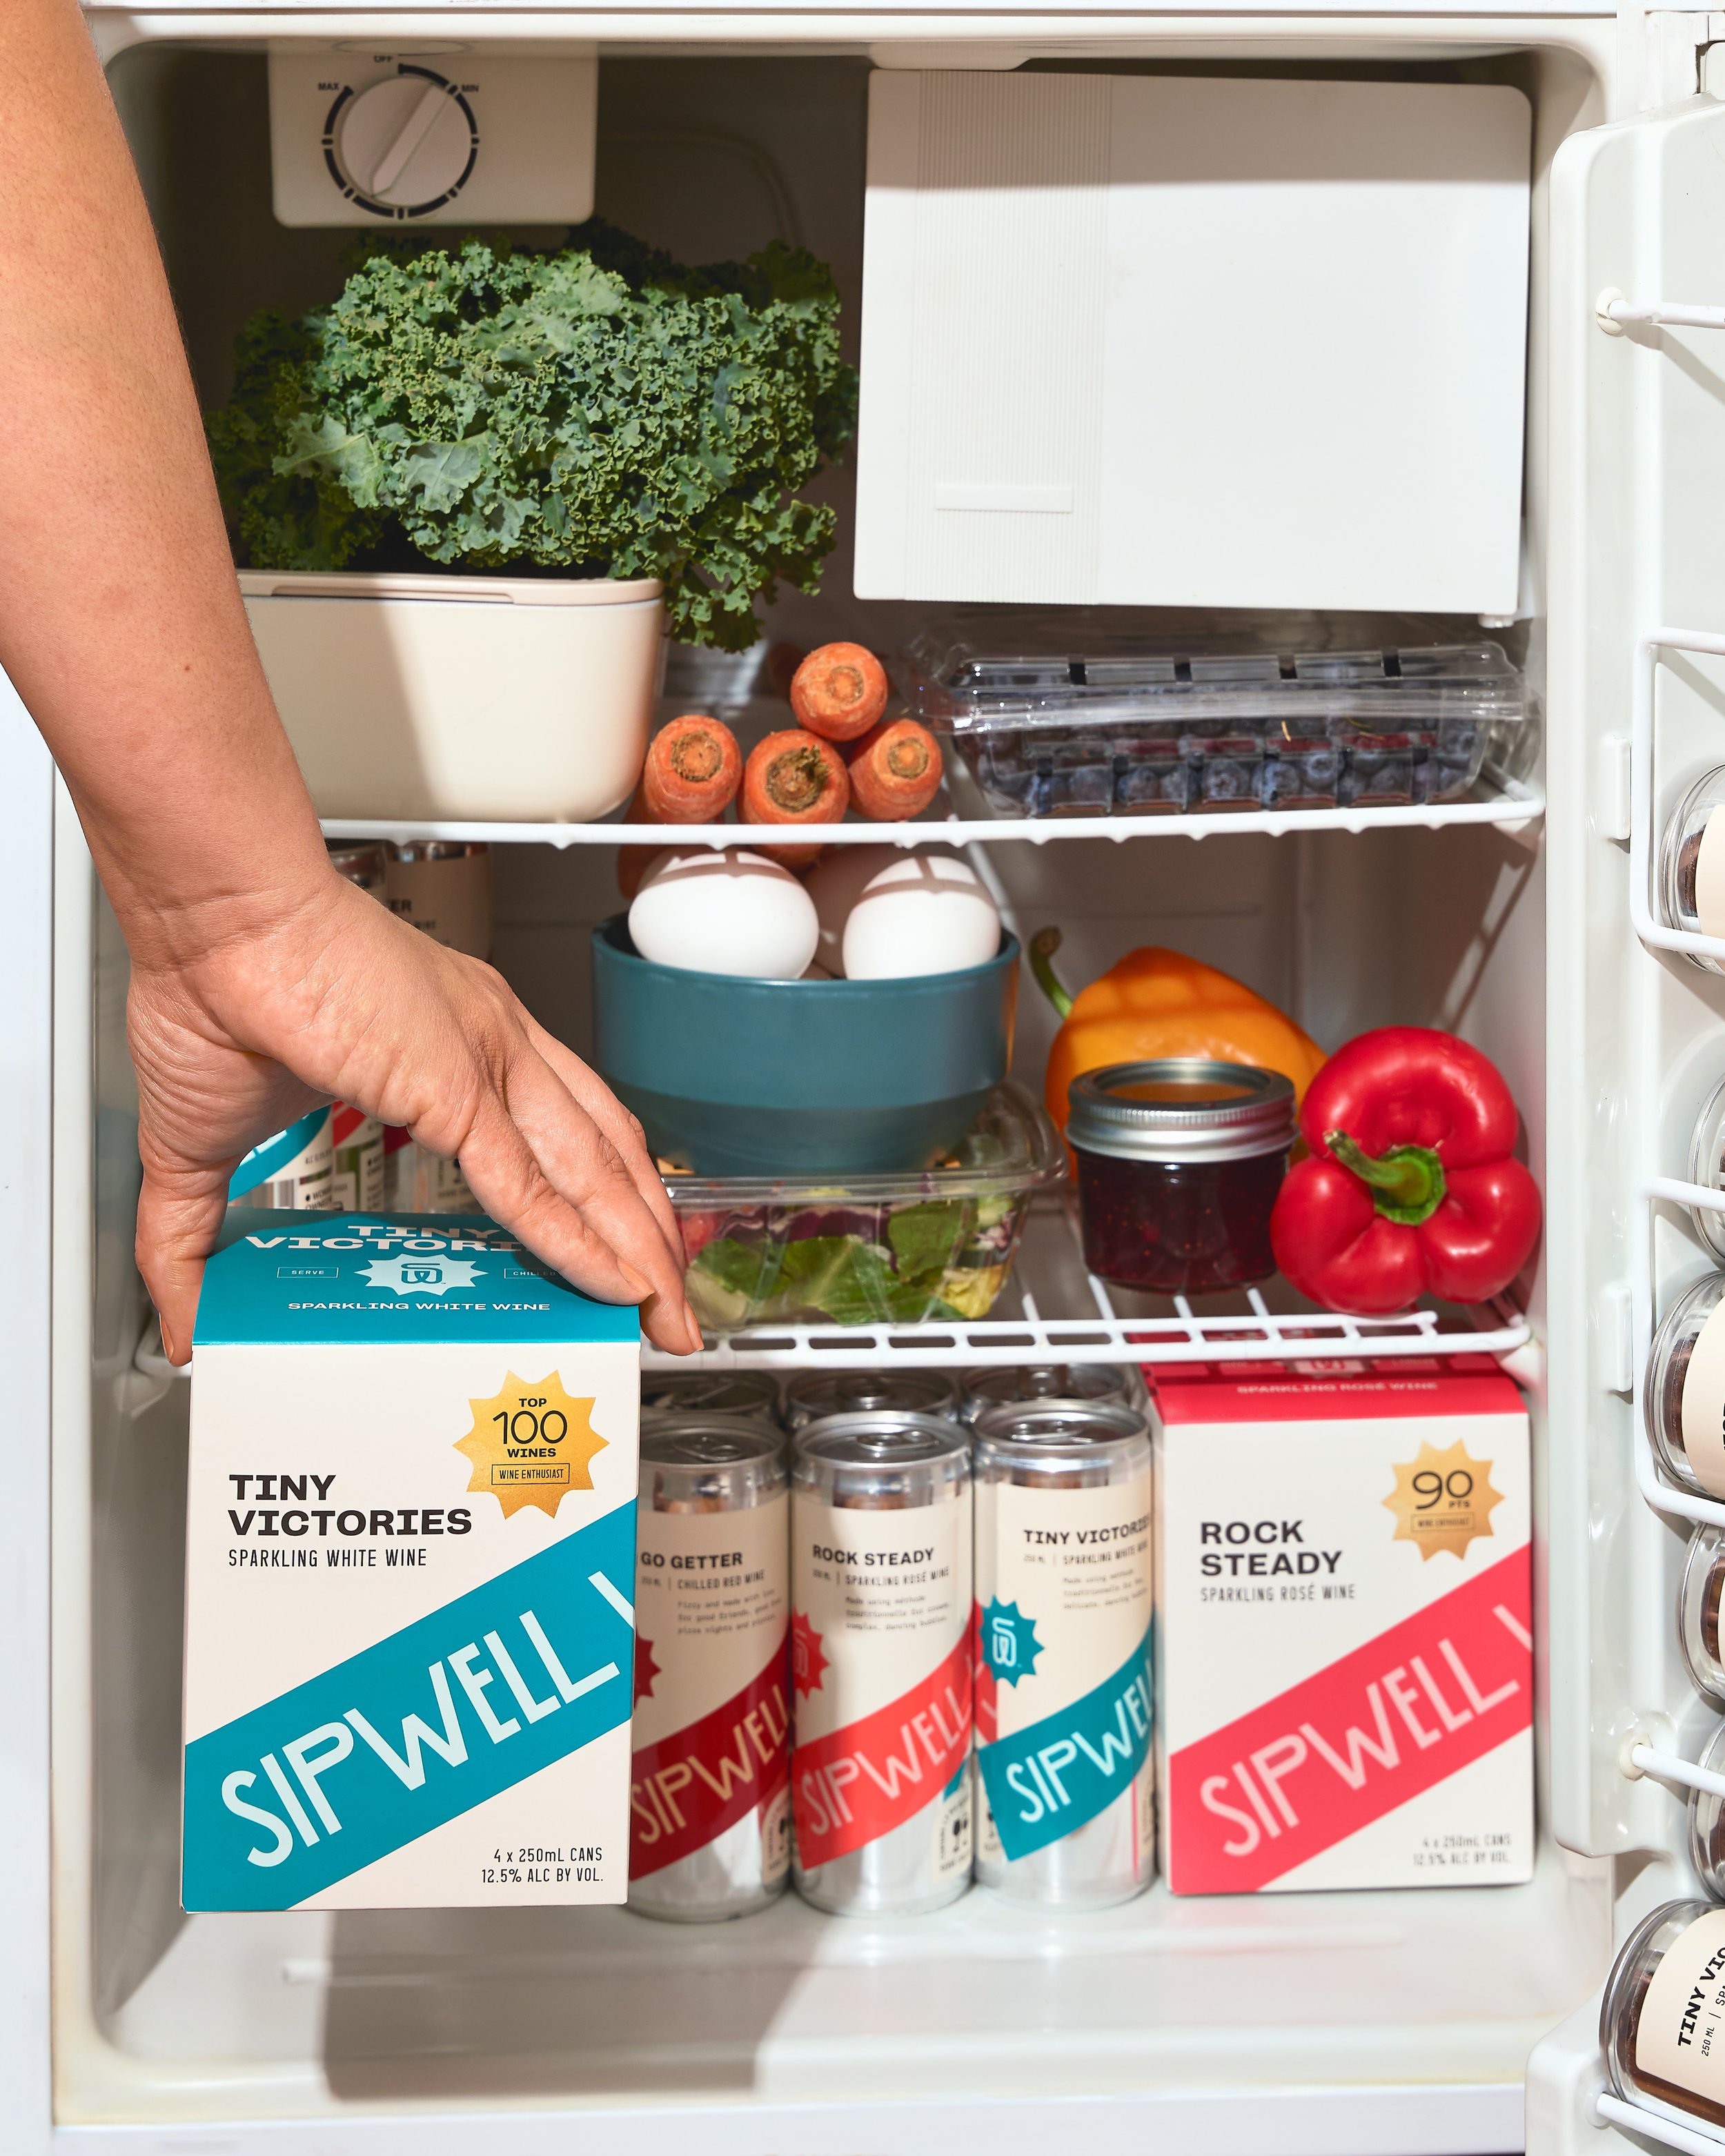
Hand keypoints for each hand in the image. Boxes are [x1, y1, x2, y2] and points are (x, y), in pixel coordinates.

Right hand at [127, 871, 701, 1362]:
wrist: (208, 923)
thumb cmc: (209, 991)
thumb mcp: (202, 1150)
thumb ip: (191, 1243)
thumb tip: (183, 1322)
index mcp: (453, 1042)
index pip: (558, 1128)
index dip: (597, 1196)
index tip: (616, 1253)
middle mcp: (494, 1044)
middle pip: (604, 1152)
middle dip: (645, 1234)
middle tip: (670, 1301)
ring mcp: (489, 1061)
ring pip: (593, 1170)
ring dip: (637, 1247)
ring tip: (665, 1312)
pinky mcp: (462, 1087)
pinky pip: (536, 1183)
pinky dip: (580, 1240)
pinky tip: (611, 1284)